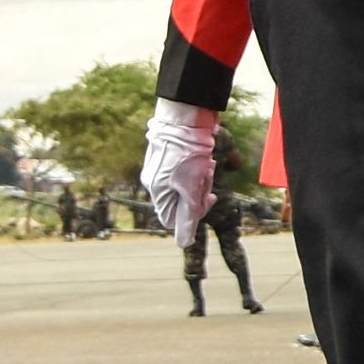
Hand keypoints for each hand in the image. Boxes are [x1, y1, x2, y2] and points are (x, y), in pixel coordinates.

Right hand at [140, 97, 217, 228]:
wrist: (186, 117)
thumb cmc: (187, 154)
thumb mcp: (190, 190)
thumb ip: (187, 218)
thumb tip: (183, 245)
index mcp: (157, 191)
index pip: (174, 219)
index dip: (193, 215)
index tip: (206, 199)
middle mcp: (156, 181)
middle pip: (182, 203)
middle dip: (199, 194)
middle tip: (207, 177)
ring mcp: (163, 168)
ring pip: (187, 186)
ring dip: (202, 180)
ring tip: (207, 165)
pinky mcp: (173, 156)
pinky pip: (188, 171)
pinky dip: (200, 168)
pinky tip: (206, 158)